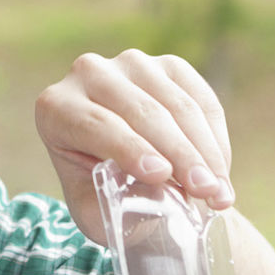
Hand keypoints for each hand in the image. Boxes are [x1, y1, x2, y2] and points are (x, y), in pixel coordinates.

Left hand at [35, 49, 235, 246]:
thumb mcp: (95, 211)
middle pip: (142, 113)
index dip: (130, 148)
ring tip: (219, 192)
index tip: (161, 176)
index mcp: (55, 108)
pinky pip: (200, 99)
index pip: (95, 124)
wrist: (123, 175)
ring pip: (177, 106)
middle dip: (180, 155)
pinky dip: (214, 138)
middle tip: (206, 192)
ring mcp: (131, 64)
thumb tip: (155, 195)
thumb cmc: (102, 196)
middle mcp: (88, 74)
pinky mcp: (168, 65)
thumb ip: (113, 205)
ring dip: (204, 152)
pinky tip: (220, 172)